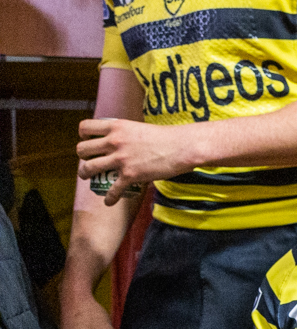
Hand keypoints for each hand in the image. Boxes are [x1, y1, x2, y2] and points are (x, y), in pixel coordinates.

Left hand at [77, 117, 199, 204]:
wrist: (183, 147)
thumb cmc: (167, 137)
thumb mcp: (140, 128)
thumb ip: (126, 134)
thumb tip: (122, 142)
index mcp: (117, 127)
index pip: (85, 127)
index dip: (83, 135)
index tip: (87, 140)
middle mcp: (114, 142)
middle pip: (82, 149)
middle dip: (82, 156)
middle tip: (89, 160)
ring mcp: (121, 159)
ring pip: (89, 168)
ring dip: (85, 174)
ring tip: (88, 176)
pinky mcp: (130, 175)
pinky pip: (112, 190)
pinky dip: (109, 198)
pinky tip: (109, 201)